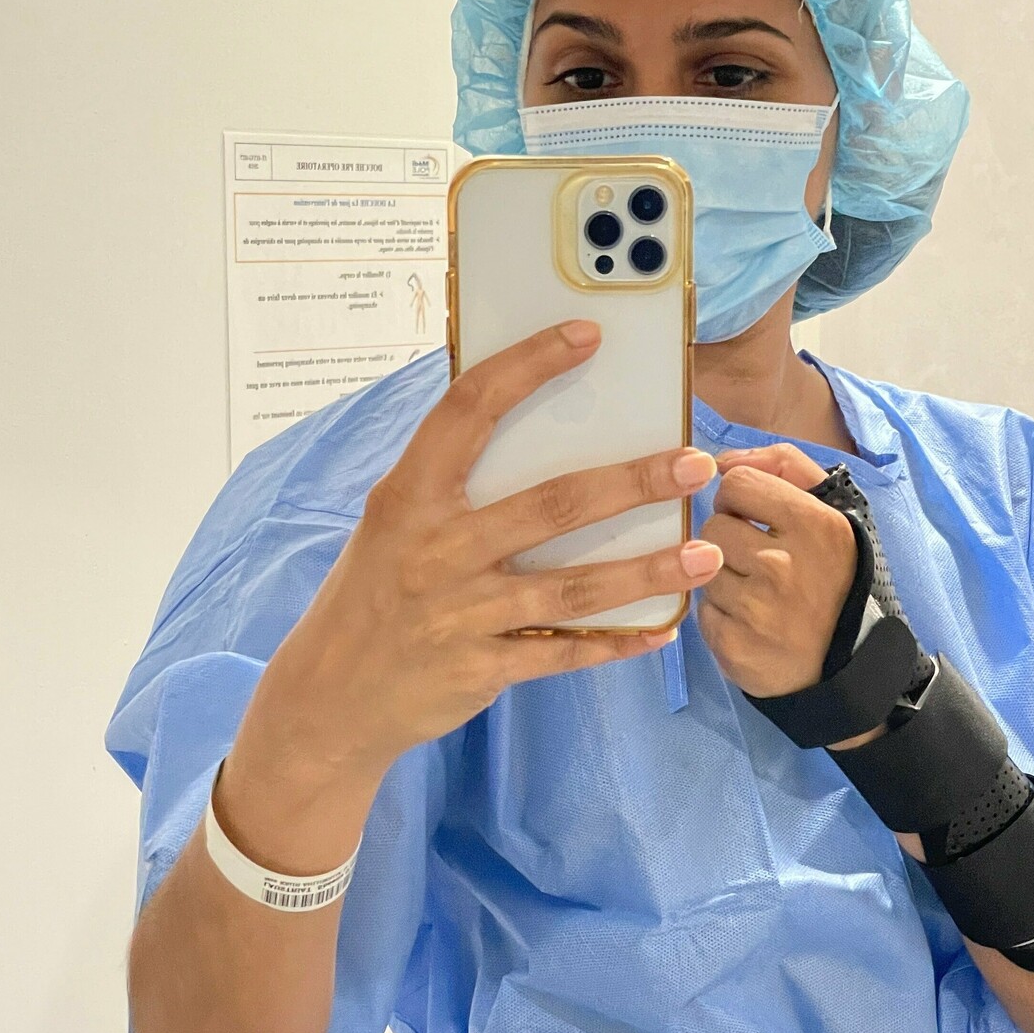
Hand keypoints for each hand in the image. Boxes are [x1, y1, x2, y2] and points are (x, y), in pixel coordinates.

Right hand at [232, 320, 723, 798]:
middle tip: (696, 463)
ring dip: (647, 571)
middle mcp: (437, 548)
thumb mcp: (392, 524)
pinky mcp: (480, 667)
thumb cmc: (372, 595)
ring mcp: (461, 612)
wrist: (329, 696)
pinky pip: (563, 653)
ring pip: (573, 587)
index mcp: (409, 496)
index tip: (586, 335)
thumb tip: (536, 432)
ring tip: (704, 555)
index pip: (470, 410)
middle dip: (634, 481)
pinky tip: (662, 630)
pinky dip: (616, 643)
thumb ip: (451, 484)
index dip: (528, 366)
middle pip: (553, 503)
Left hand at [697, 442, 857, 697]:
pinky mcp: (733, 645)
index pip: (737, 483)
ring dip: (719, 578)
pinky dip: (718, 615)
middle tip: (753, 561)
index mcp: (814, 524)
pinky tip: (745, 622)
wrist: (845, 665)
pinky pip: (700, 610)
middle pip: (712, 526)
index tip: (752, 518)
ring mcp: (757, 609)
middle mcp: (784, 565)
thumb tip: (723, 460)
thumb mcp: (830, 511)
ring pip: (700, 568)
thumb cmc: (831, 578)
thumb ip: (785, 466)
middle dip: (727, 540)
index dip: (738, 499)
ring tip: (751, 593)